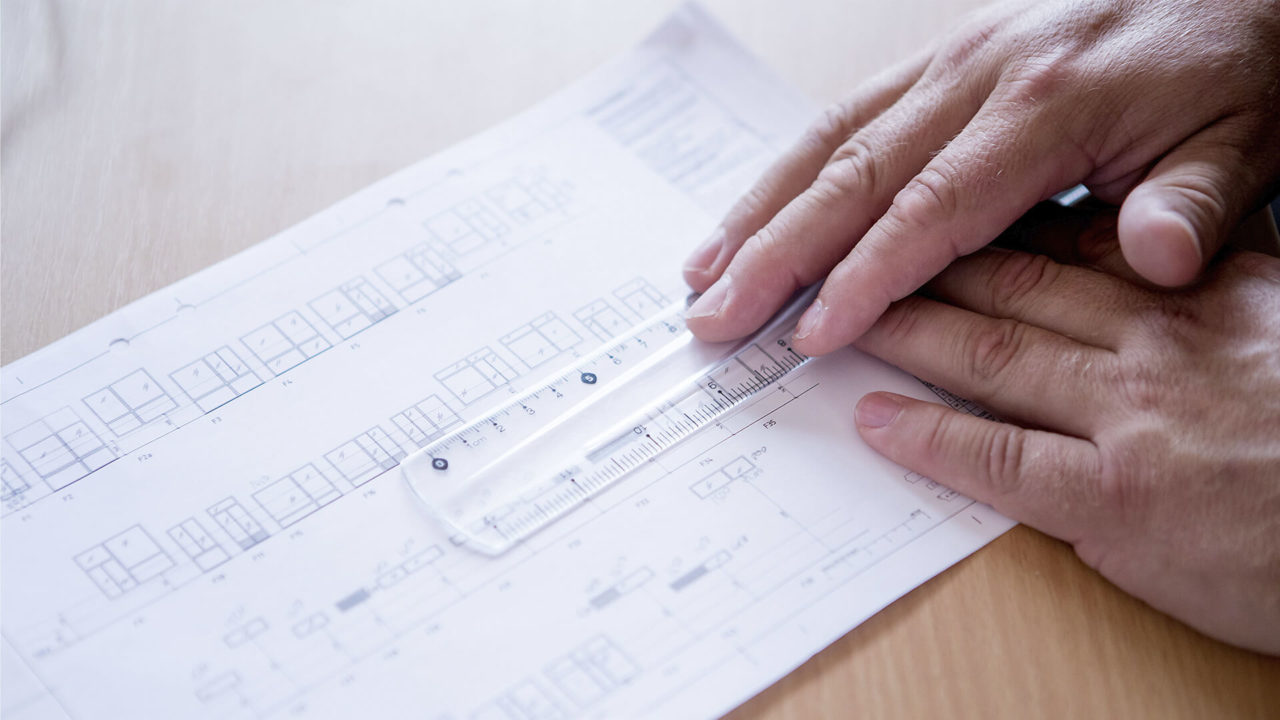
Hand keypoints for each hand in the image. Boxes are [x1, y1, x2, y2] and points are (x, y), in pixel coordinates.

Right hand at [682, 0, 1279, 354]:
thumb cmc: (1233, 68)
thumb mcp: (1246, 140)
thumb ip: (1196, 203)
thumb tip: (1160, 261)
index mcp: (1047, 104)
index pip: (934, 206)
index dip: (866, 275)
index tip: (811, 335)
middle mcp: (980, 76)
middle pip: (854, 174)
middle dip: (775, 253)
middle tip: (712, 317)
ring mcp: (951, 60)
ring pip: (830, 140)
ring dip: (758, 209)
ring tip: (700, 272)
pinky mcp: (940, 58)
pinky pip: (846, 114)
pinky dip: (787, 168)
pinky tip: (750, 210)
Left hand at [849, 210, 1279, 653]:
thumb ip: (1210, 294)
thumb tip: (1144, 262)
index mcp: (1205, 294)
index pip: (1069, 247)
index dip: (987, 233)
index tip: (930, 224)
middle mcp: (1159, 340)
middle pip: (1011, 286)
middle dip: (919, 267)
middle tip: (848, 259)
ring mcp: (1132, 418)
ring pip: (989, 354)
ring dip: (903, 331)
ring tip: (841, 319)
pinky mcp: (1115, 501)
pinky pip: (997, 458)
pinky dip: (927, 435)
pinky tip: (875, 417)